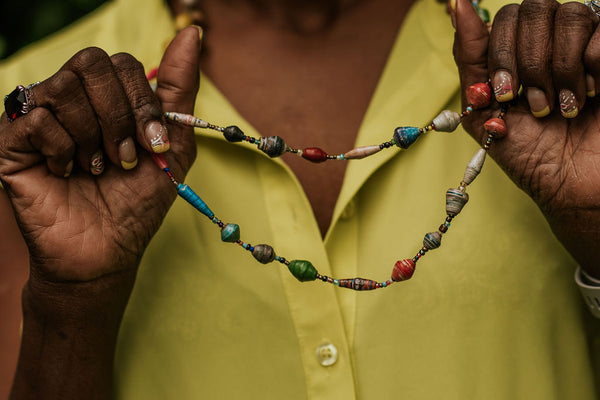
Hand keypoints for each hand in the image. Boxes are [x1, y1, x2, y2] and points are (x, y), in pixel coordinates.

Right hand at [0, 26, 200, 282]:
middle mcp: (71, 99)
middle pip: (93, 63)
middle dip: (119, 117)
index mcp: (106, 97)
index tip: (152, 147)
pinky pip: (37, 118)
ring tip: (97, 169)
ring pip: (65, 88)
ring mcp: (39, 116)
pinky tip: (66, 172)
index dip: (142, 104)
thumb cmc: (136, 200)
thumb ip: (179, 90)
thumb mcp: (171, 145)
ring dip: (94, 137)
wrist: (107, 250)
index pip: (122, 63)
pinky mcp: (11, 140)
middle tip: (124, 158)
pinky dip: (63, 150)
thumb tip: (192, 34)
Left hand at [453, 0, 599, 276]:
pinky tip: (592, 94)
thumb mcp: (482, 109)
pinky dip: (592, 65)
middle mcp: (553, 42)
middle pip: (534, 8)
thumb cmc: (528, 153)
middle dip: (527, 62)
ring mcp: (587, 46)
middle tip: (533, 106)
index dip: (500, 52)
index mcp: (519, 51)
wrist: (572, 186)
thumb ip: (471, 58)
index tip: (503, 97)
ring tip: (560, 107)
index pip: (505, 16)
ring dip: (558, 68)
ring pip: (571, 14)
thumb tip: (456, 3)